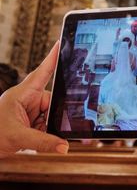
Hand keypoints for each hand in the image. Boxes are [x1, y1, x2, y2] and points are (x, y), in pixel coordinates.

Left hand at [0, 42, 68, 157]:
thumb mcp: (18, 138)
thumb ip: (43, 142)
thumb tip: (64, 146)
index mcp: (22, 94)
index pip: (42, 72)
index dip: (53, 58)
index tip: (62, 43)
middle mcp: (28, 99)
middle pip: (53, 101)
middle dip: (56, 115)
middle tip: (47, 126)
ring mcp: (30, 110)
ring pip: (52, 115)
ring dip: (50, 127)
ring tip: (35, 135)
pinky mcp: (31, 121)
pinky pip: (48, 124)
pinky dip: (47, 133)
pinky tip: (38, 139)